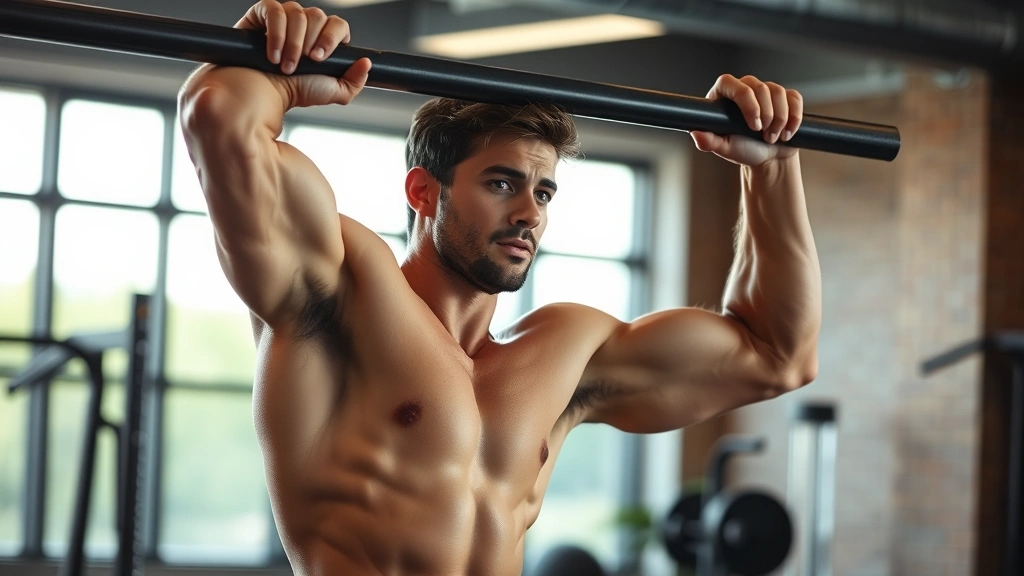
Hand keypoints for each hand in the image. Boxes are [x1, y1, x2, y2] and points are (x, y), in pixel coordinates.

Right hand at [235, 0, 371, 107]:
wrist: (263, 95)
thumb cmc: (293, 92)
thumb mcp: (332, 92)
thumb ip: (354, 81)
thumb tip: (367, 61)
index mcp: (323, 40)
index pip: (338, 25)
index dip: (331, 38)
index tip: (319, 58)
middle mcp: (305, 27)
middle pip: (318, 16)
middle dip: (310, 43)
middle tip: (300, 64)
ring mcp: (284, 19)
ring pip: (298, 13)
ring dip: (293, 43)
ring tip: (285, 65)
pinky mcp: (262, 15)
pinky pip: (274, 10)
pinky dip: (275, 33)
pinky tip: (272, 54)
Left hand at [690, 74, 803, 166]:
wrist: (768, 158)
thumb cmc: (744, 150)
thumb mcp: (725, 147)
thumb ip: (709, 141)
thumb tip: (696, 133)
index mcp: (724, 96)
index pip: (730, 83)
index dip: (745, 101)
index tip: (753, 125)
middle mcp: (745, 87)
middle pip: (760, 88)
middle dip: (766, 116)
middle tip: (764, 136)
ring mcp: (767, 90)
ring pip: (778, 93)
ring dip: (780, 119)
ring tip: (773, 138)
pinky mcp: (787, 97)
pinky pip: (794, 99)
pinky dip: (794, 118)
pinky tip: (788, 133)